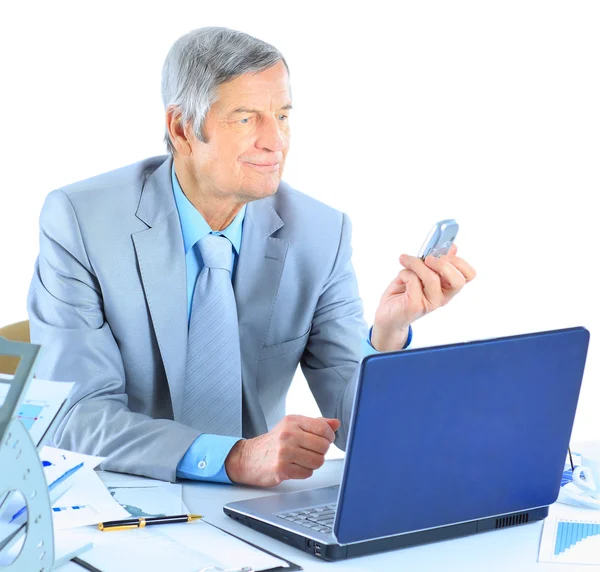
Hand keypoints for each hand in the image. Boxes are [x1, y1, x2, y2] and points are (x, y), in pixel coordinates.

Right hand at [224, 415, 339, 486]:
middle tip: (311, 451)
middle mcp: (288, 435)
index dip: (329, 436)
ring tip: (303, 460)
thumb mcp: (292, 426)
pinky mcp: (282, 469)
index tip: (325, 440)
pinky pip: (307, 473)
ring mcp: (284, 452)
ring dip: (313, 463)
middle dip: (321, 452)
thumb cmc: (273, 442)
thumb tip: (336, 423)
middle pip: (323, 446)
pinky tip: (294, 467)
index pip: (323, 427)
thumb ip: (315, 424)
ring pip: (317, 461)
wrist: (248, 458)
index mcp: (292, 421)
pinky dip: (304, 472)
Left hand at [372, 245, 475, 351]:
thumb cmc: (403, 292)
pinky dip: (404, 273)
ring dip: (416, 263)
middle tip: (427, 257)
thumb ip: (435, 262)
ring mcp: (430, 303)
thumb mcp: (420, 272)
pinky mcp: (415, 305)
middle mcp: (442, 297)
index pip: (468, 275)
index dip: (459, 261)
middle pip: (458, 280)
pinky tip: (401, 278)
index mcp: (447, 288)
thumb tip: (452, 248)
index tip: (443, 251)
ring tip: (405, 260)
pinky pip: (413, 281)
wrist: (387, 313)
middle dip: (443, 263)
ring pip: (432, 277)